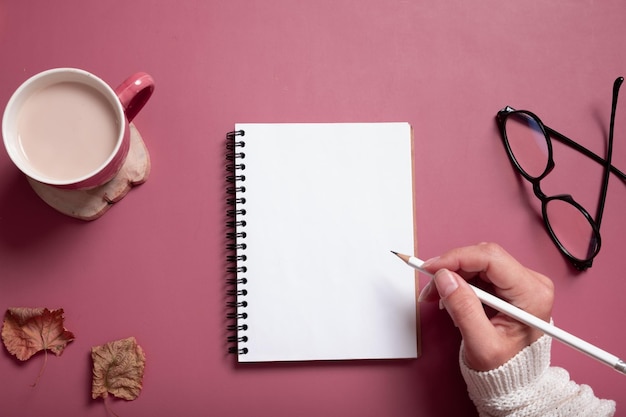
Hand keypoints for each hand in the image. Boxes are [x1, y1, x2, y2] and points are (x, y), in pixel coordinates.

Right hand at [419, 243, 553, 370]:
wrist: (515, 379)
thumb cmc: (506, 367)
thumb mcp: (481, 344)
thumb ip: (463, 309)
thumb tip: (445, 278)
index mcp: (532, 294)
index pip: (491, 259)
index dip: (457, 258)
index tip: (431, 268)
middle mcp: (530, 282)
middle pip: (482, 257)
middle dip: (451, 269)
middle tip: (430, 287)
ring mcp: (520, 281)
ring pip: (477, 262)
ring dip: (452, 275)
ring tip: (437, 297)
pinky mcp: (508, 284)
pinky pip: (478, 271)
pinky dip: (459, 281)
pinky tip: (450, 297)